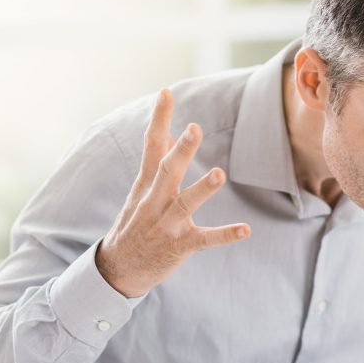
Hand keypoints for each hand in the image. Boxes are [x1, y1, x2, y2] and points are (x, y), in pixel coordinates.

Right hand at [96, 89, 250, 297]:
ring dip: (202, 189)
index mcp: (146, 185)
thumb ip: (157, 163)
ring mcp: (166, 224)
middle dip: (182, 150)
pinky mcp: (180, 245)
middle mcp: (154, 201)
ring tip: (219, 174)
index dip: (159, 119)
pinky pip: (205, 239)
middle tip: (195, 128)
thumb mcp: (140, 192)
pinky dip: (225, 234)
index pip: (152, 146)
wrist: (118, 269)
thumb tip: (172, 134)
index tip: (166, 93)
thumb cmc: (134, 224)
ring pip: (185, 204)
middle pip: (168, 171)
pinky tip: (245, 229)